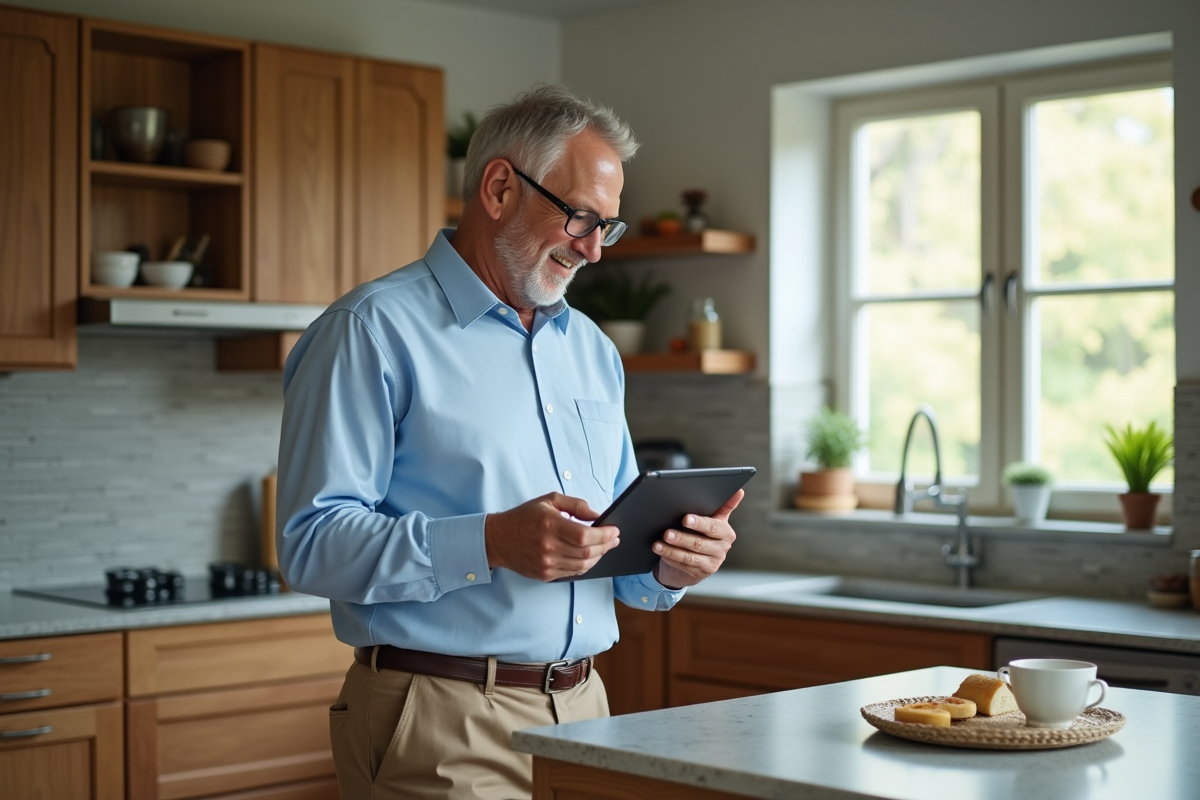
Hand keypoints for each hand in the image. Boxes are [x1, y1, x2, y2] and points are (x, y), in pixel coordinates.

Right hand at [485, 493, 620, 581]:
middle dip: (606, 546)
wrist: (498, 539)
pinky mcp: (545, 574)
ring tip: (605, 547)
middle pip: (587, 552)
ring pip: (583, 566)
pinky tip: (590, 557)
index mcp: (550, 525)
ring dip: (598, 557)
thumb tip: (598, 515)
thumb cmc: (524, 517)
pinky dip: (585, 565)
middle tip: (615, 539)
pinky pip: (573, 573)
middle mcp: (548, 546)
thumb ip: (576, 505)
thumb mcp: (549, 500)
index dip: (605, 535)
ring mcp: (546, 563)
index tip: (615, 531)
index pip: (586, 535)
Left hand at [653, 489, 743, 589]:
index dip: (699, 523)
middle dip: (681, 537)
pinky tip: (661, 553)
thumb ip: (723, 506)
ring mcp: (713, 563)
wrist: (698, 557)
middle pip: (699, 543)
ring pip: (689, 556)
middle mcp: (722, 548)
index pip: (712, 527)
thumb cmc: (702, 533)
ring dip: (672, 550)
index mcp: (725, 532)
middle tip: (667, 532)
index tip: (686, 519)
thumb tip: (739, 492)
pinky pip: (684, 565)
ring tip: (658, 544)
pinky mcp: (701, 573)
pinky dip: (671, 558)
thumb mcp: (713, 519)